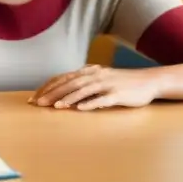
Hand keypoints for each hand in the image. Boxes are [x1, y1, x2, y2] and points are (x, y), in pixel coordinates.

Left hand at [29, 64, 161, 110]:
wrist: (148, 81)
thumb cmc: (121, 82)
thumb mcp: (99, 78)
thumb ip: (83, 83)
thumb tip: (63, 92)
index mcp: (87, 72)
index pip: (62, 78)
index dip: (47, 87)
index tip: (34, 98)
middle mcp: (94, 76)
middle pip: (68, 84)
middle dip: (51, 93)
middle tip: (38, 103)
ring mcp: (106, 84)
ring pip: (83, 90)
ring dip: (67, 98)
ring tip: (55, 106)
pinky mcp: (118, 94)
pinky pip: (102, 99)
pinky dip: (90, 103)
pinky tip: (80, 109)